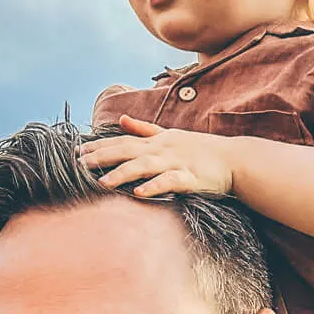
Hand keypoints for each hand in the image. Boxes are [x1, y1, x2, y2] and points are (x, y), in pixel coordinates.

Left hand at [79, 115, 239, 196]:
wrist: (236, 159)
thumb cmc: (203, 149)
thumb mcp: (171, 134)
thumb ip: (144, 129)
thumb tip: (121, 120)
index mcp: (158, 140)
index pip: (123, 141)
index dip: (100, 145)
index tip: (77, 151)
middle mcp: (164, 149)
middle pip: (128, 151)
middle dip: (102, 157)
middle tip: (79, 164)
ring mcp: (177, 162)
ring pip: (145, 166)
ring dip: (123, 173)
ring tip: (102, 183)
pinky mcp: (190, 177)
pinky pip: (169, 182)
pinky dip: (154, 186)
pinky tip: (139, 193)